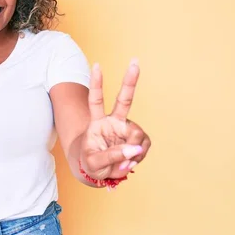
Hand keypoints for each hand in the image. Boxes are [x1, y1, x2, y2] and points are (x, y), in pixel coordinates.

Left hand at [80, 59, 151, 180]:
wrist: (100, 173)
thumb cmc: (91, 164)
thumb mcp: (94, 164)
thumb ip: (112, 156)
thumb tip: (134, 149)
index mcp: (97, 123)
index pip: (96, 100)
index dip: (97, 83)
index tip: (97, 65)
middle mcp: (113, 122)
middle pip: (124, 99)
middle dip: (130, 81)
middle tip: (135, 62)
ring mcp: (127, 130)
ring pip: (137, 134)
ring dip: (133, 151)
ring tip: (124, 164)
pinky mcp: (138, 140)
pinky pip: (143, 146)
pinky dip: (138, 157)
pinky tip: (131, 162)